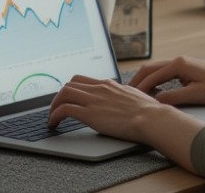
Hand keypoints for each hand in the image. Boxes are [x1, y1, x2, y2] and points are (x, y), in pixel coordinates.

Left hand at [48, 73, 204, 171]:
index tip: (69, 98)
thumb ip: (123, 96)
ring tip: (52, 117)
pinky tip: (54, 124)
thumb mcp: (134, 96)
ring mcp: (94, 99)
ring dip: (54, 105)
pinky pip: (64, 109)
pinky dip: (55, 115)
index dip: (72, 89)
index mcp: (109, 84)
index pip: (83, 80)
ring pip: (64, 93)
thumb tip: (124, 100)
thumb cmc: (149, 111)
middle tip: (57, 108)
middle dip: (60, 96)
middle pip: (70, 84)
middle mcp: (99, 88)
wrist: (151, 118)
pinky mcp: (90, 114)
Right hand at [128, 56, 204, 106]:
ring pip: (156, 69)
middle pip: (150, 68)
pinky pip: (164, 72)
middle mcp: (178, 60)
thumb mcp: (195, 95)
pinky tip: (152, 89)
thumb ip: (174, 97)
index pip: (153, 75)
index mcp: (179, 64)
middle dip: (137, 80)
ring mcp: (181, 63)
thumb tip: (155, 101)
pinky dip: (154, 79)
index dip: (140, 87)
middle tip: (126, 93)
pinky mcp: (185, 68)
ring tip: (135, 92)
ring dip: (145, 79)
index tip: (130, 97)